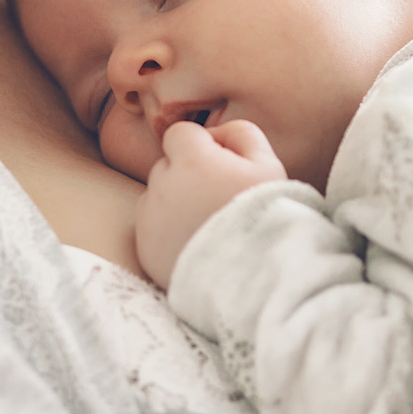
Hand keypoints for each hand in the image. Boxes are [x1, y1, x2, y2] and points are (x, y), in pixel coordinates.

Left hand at [134, 119, 286, 288]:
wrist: (253, 281)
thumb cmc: (265, 217)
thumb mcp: (268, 164)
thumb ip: (240, 133)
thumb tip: (216, 132)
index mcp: (190, 160)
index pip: (179, 133)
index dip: (201, 145)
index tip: (220, 165)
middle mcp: (162, 185)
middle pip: (167, 165)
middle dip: (187, 174)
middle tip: (217, 199)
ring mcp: (150, 219)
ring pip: (156, 196)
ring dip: (174, 202)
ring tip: (207, 224)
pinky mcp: (145, 249)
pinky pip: (150, 227)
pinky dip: (166, 231)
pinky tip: (195, 243)